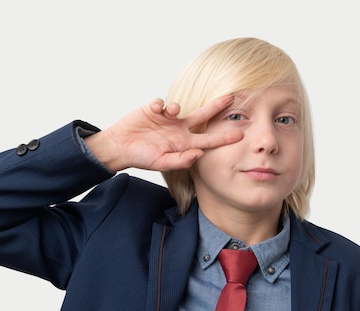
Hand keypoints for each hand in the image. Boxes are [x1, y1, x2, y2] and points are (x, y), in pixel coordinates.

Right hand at [86, 95, 242, 171]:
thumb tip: (199, 154)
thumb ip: (181, 160)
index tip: (240, 134)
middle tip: (232, 98)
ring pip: (180, 107)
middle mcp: (178, 129)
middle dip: (217, 107)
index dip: (223, 137)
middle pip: (202, 115)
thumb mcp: (162, 163)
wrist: (120, 147)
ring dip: (177, 108)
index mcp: (183, 143)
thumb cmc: (141, 157)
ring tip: (171, 112)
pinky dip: (160, 105)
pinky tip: (155, 110)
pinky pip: (161, 103)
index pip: (208, 139)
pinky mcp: (153, 110)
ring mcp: (166, 119)